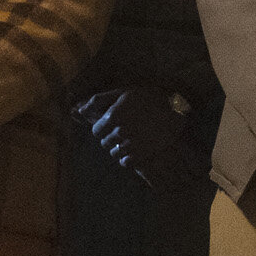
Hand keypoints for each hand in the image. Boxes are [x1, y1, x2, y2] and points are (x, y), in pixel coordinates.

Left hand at [81, 86, 207, 190]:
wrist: (178, 112)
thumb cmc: (149, 99)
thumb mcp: (124, 93)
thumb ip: (99, 100)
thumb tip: (77, 110)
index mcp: (113, 115)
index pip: (96, 131)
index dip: (103, 129)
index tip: (112, 127)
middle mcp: (120, 130)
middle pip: (104, 143)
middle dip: (111, 139)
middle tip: (124, 133)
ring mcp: (131, 143)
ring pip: (114, 153)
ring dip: (120, 149)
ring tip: (131, 142)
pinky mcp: (141, 154)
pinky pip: (125, 162)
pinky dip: (128, 159)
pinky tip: (135, 152)